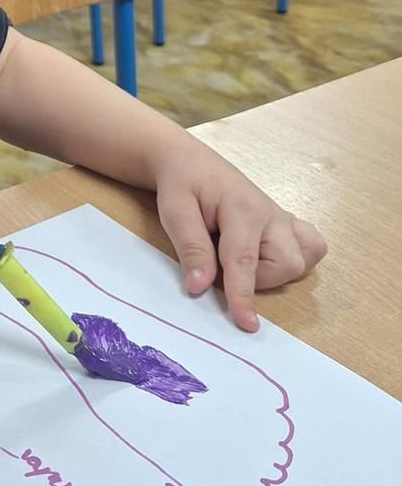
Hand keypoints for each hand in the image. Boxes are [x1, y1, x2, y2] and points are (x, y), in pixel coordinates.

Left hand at [154, 145, 326, 330]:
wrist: (190, 161)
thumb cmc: (181, 184)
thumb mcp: (174, 211)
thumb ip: (190, 248)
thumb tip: (200, 287)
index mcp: (243, 208)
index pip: (245, 261)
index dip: (244, 295)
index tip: (246, 323)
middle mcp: (271, 214)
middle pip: (287, 263)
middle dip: (257, 278)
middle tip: (221, 265)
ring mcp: (282, 219)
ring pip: (304, 259)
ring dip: (276, 271)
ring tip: (243, 260)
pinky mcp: (285, 224)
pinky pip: (311, 246)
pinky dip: (295, 259)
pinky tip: (266, 255)